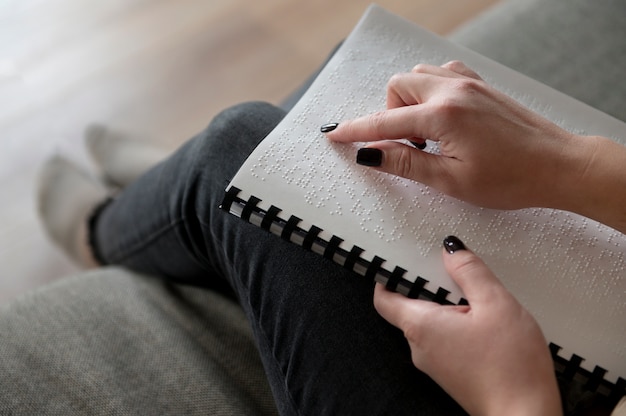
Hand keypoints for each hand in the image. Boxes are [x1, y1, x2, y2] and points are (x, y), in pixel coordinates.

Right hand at [325, 61, 593, 210]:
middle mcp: (454, 90)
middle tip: (405, 146)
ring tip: (425, 135)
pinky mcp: (481, 86)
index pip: (385, 121)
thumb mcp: (451, 180)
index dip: (356, 130)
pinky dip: (429, 91)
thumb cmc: (512, 178)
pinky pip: (442, 73)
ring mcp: (469, 83)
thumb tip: (370, 154)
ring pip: (418, 75)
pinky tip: (440, 117)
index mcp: (444, 115)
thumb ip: (405, 163)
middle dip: (390, 114)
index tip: (335, 135)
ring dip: (409, 102)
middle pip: (398, 86)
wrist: (558, 165)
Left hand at [374, 236, 562, 415]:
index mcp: (420, 326)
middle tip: (456, 274)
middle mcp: (419, 347)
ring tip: (478, 301)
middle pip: (410, 307)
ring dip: (449, 308)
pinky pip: (445, 340)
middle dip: (431, 288)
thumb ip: (470, 272)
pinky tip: (485, 325)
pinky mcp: (451, 373)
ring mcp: (434, 363)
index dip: (390, 276)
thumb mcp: (495, 303)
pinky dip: (458, 326)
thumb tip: (451, 249)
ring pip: (431, 324)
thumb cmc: (511, 366)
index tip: (403, 259)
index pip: (384, 298)